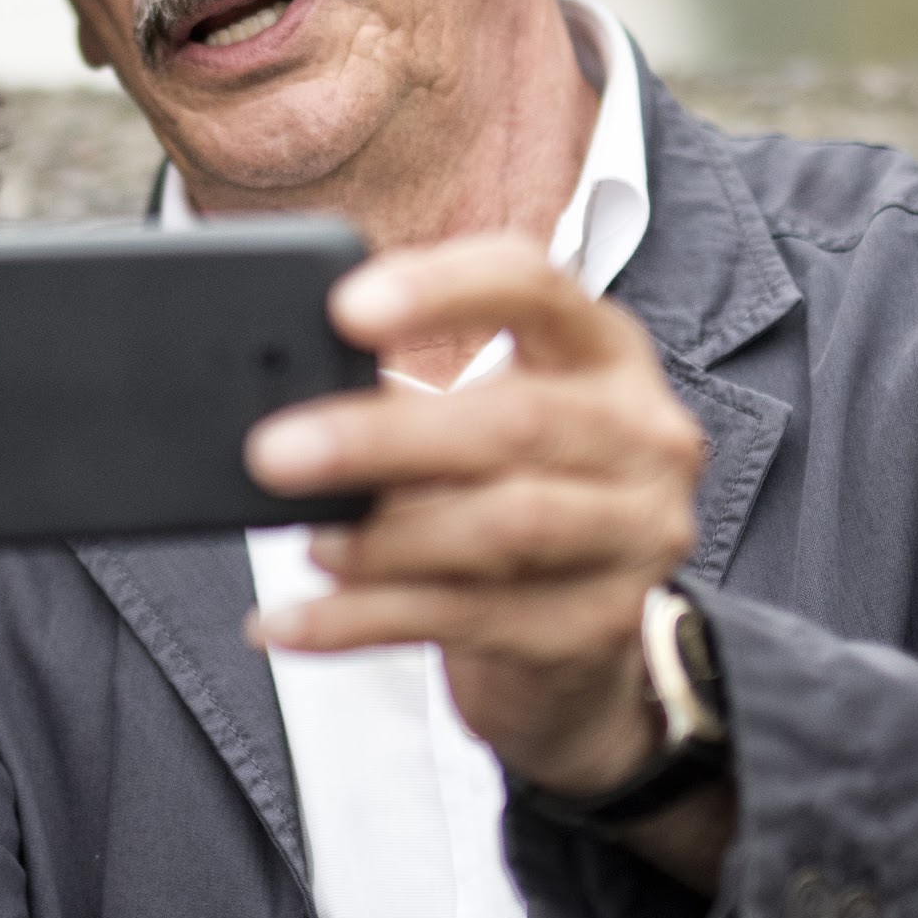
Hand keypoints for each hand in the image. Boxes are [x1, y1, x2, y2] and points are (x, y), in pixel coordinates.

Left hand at [242, 234, 705, 801]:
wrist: (576, 632)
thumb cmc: (506, 491)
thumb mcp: (473, 421)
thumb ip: (398, 397)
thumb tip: (282, 402)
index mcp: (604, 349)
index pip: (533, 286)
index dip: (440, 288)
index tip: (343, 309)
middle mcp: (643, 434)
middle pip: (516, 422)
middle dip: (382, 438)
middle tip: (275, 452)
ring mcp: (639, 534)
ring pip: (504, 527)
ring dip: (384, 539)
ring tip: (310, 543)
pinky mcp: (605, 623)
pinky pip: (470, 617)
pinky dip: (365, 620)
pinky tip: (292, 623)